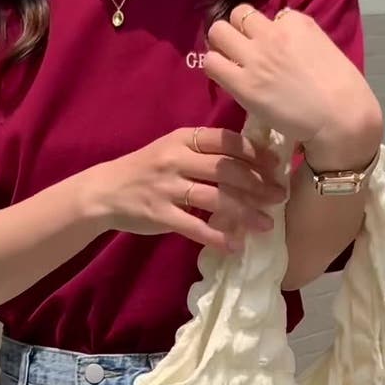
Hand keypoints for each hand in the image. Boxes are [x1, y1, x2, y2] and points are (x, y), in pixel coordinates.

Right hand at [80, 127, 286, 251]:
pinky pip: (194, 227)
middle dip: (258, 184)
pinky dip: (217, 237)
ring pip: (215, 198)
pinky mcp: (160, 214)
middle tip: (280, 196)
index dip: (255, 153)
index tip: (276, 166)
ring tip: (267, 224)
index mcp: (183, 139)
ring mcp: (167, 188)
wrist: (104, 192)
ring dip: (245, 212)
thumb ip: (204, 152)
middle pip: (226, 170)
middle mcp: (176, 159)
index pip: (227, 141)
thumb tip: (248, 161)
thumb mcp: (172, 149)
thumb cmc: (145, 171)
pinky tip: (235, 246)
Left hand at [205, 5, 382, 168]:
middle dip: (235, 30)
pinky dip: (215, 68)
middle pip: (237, 14)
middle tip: (239, 52)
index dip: (265, 34)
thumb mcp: (322, 47)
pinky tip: (226, 79)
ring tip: (229, 64)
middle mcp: (272, 32)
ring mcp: (256, 57)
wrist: (340, 115)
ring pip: (218, 32)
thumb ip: (300, 40)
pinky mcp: (243, 83)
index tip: (271, 52)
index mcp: (296, 21)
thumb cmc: (340, 89)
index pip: (268, 17)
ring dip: (221, 46)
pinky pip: (212, 63)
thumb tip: (283, 42)